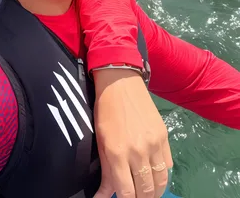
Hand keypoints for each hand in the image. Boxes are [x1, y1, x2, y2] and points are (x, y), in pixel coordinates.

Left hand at [92, 69, 172, 197]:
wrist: (120, 83)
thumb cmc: (105, 111)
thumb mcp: (101, 141)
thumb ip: (106, 172)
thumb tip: (102, 197)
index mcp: (118, 153)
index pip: (127, 192)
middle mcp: (139, 152)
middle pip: (146, 191)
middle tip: (136, 196)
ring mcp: (154, 144)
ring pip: (161, 181)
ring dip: (155, 191)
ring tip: (147, 192)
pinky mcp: (165, 137)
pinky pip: (168, 165)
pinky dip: (162, 174)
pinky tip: (154, 174)